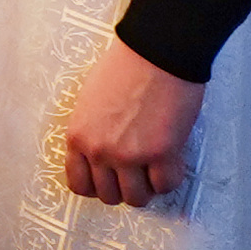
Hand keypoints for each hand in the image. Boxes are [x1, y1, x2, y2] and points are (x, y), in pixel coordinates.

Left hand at [61, 39, 204, 206]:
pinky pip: (166, 185)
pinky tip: (173, 160)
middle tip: (138, 172)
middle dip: (124, 187)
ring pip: (137, 198)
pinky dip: (171, 177)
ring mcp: (130, 155)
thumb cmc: (125, 67)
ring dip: (148, 187)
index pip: (79, 184)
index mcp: (78, 137)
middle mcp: (100, 151)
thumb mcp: (91, 103)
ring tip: (156, 168)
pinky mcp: (162, 152)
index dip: (97, 186)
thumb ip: (94, 132)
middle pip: (108, 195)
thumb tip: (105, 157)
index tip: (110, 178)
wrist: (155, 51)